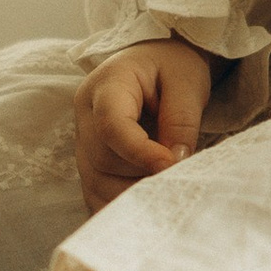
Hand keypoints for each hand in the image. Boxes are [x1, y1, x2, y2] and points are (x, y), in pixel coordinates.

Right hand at [74, 41, 214, 215]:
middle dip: (141, 175)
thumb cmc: (173, 66)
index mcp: (107, 84)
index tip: (170, 165)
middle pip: (103, 159)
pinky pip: (96, 192)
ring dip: (132, 195)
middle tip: (179, 180)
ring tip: (167, 193)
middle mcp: (86, 114)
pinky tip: (147, 207)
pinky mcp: (90, 161)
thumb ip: (181, 120)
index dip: (139, 152)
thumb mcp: (187, 82)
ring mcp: (83, 140)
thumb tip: (174, 162)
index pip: (111, 125)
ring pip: (96, 182)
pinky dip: (120, 205)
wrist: (158, 63)